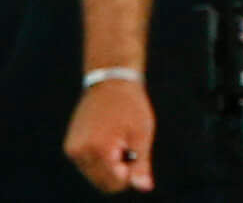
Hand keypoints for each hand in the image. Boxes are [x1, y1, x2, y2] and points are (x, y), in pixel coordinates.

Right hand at [65, 77, 154, 192]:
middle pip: (103, 182)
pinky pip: (87, 165)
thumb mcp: (142, 134)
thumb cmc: (131, 106)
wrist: (110, 82)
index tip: (134, 152)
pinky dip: (99, 159)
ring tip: (117, 140)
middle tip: (126, 145)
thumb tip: (144, 187)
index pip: (114, 183)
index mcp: (99, 150)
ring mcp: (72, 150)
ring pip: (94, 176)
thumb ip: (141, 164)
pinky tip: (107, 138)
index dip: (130, 174)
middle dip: (119, 170)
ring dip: (109, 165)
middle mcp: (80, 153)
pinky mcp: (70, 147)